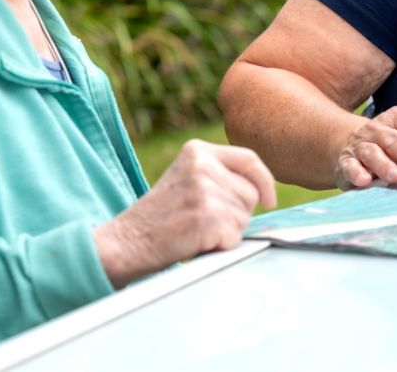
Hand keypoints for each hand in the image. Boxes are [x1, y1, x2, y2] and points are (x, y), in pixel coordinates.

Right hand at [94, 139, 275, 287]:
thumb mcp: (187, 178)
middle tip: (203, 220)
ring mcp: (204, 191)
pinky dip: (220, 245)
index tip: (269, 199)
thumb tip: (264, 190)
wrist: (126, 242)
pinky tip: (195, 241)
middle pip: (250, 193)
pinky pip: (234, 237)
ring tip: (196, 229)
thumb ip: (220, 175)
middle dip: (238, 212)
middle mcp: (202, 165)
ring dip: (227, 231)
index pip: (249, 159)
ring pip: (244, 217)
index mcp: (197, 150)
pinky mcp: (206, 218)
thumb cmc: (161, 216)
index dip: (265, 182)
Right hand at [335, 105, 396, 188]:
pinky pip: (350, 165)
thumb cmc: (395, 146)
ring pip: (373, 152)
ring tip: (396, 177)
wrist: (352, 146)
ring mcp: (361, 144)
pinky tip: (363, 181)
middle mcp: (379, 129)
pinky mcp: (347, 161)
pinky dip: (356, 172)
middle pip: (395, 139)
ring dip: (384, 164)